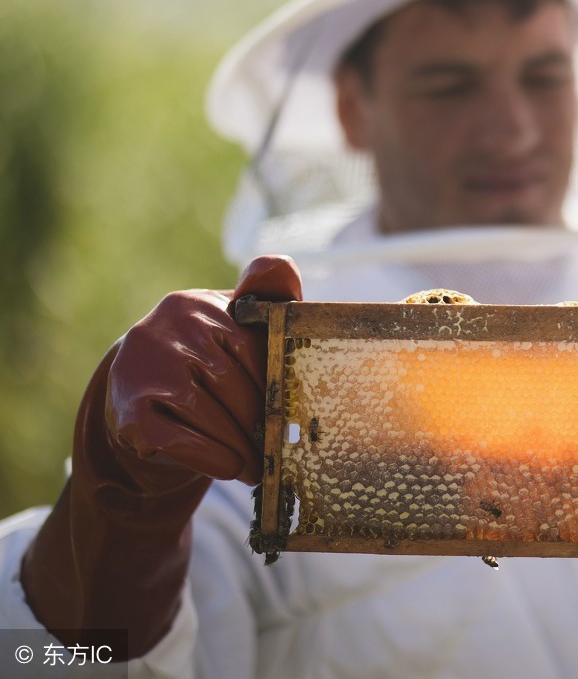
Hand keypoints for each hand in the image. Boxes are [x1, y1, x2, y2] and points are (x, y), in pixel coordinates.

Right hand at [103, 255, 301, 499]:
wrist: (141, 403)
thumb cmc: (207, 364)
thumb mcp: (236, 328)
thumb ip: (268, 297)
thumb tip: (280, 263)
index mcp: (199, 305)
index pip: (251, 344)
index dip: (276, 383)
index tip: (294, 411)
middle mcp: (164, 327)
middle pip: (230, 381)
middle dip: (260, 420)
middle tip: (281, 447)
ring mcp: (141, 366)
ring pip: (206, 411)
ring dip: (240, 444)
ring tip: (261, 464)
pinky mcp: (128, 409)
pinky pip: (177, 439)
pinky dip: (211, 456)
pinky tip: (231, 467)